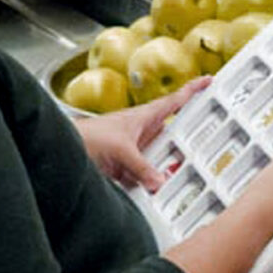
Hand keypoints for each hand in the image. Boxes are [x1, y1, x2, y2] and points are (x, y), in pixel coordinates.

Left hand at [74, 76, 211, 191]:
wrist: (62, 151)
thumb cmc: (86, 137)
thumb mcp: (120, 150)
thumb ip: (142, 168)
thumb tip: (160, 182)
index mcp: (145, 116)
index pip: (175, 99)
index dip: (193, 89)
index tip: (210, 82)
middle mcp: (144, 131)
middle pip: (175, 134)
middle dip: (188, 142)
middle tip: (204, 145)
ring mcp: (137, 149)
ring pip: (162, 158)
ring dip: (167, 168)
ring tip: (176, 176)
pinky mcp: (129, 167)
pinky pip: (148, 176)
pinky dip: (152, 183)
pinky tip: (155, 190)